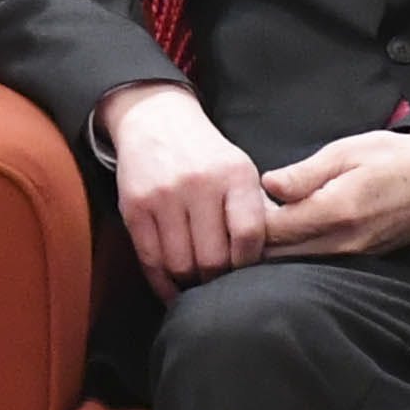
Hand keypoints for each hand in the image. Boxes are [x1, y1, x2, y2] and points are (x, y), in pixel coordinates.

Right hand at [105, 83, 276, 295]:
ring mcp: (164, 195)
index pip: (248, 235)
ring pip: (180, 264)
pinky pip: (149, 259)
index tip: (245, 273)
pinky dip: (162, 283)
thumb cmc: (206, 155)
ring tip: (196, 284)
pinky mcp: (135, 206)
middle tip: (218, 284)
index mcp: (235, 174)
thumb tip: (275, 258)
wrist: (155, 120)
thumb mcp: (240, 170)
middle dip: (217, 280)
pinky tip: (172, 289)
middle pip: (212, 257)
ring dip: (189, 283)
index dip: (248, 264)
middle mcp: (199, 183)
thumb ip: (257, 211)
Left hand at [251, 128, 409, 259]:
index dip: (249, 218)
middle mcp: (343, 243)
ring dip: (277, 248)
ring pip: (298, 263)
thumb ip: (304, 174)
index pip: (274, 230)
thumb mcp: (346, 151)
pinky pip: (319, 263)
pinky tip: (294, 233)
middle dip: (257, 239)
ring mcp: (354, 257)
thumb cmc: (393, 158)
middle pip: (281, 254)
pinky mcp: (362, 261)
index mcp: (335, 211)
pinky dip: (299, 253)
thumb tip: (267, 185)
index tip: (239, 202)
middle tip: (244, 215)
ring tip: (266, 223)